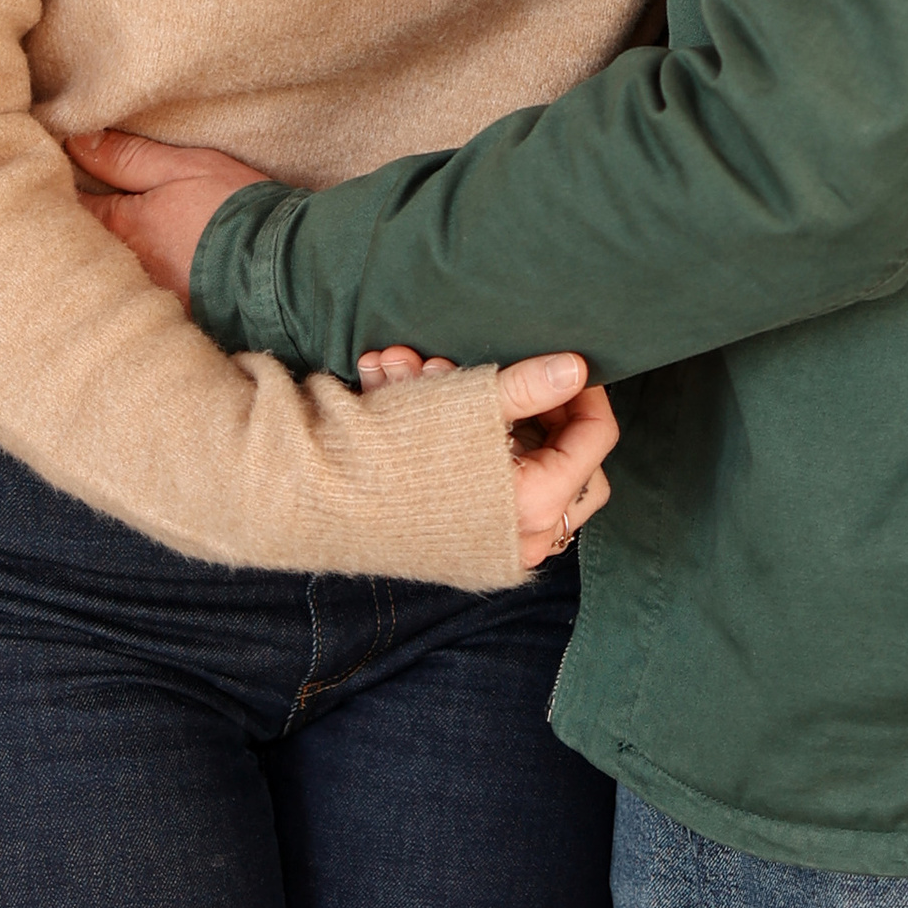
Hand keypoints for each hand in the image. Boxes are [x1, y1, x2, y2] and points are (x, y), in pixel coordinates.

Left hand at [71, 128, 268, 307]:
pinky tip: (155, 275)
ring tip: (122, 243)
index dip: (65, 190)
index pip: (73, 207)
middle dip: (82, 230)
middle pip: (88, 247)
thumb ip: (127, 156)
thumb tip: (76, 140)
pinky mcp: (177, 320)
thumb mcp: (183, 167)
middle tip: (78, 213)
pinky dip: (139, 288)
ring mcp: (151, 299)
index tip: (65, 176)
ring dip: (110, 261)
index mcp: (123, 228)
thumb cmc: (235, 210)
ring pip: (114, 275)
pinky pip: (144, 301)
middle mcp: (127, 270)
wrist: (288, 269)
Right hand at [363, 343, 616, 572]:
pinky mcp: (462, 543)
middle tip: (513, 374)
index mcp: (535, 505)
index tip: (566, 362)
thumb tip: (578, 367)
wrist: (312, 500)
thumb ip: (529, 386)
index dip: (584, 392)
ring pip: (518, 466)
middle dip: (535, 407)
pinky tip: (412, 393)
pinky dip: (460, 440)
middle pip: (568, 461)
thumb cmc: (391, 450)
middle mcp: (522, 538)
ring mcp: (493, 546)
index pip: (594, 439)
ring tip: (425, 370)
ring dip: (482, 412)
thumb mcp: (466, 405)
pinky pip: (486, 485)